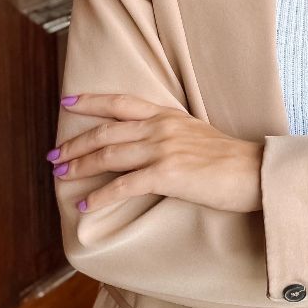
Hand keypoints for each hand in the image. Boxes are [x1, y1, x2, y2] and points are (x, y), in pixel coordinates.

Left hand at [48, 93, 263, 215]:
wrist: (253, 171)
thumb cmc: (228, 159)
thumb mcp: (196, 134)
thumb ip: (170, 133)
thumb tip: (149, 144)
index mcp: (168, 114)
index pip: (121, 102)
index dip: (92, 101)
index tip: (68, 102)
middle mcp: (161, 127)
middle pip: (107, 131)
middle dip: (76, 143)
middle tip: (54, 155)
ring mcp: (163, 149)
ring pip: (109, 155)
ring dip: (80, 166)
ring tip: (61, 176)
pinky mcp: (166, 174)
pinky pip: (124, 185)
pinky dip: (101, 197)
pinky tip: (86, 206)